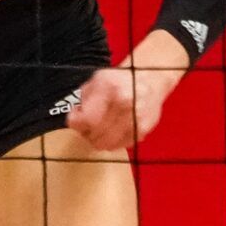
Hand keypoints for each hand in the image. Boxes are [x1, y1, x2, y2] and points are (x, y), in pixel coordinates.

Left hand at [65, 31, 188, 151]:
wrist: (149, 78)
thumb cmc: (119, 79)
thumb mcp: (97, 80)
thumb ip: (84, 99)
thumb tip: (76, 120)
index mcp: (110, 89)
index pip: (87, 119)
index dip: (75, 122)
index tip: (76, 116)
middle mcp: (125, 104)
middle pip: (96, 136)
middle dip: (86, 132)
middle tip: (86, 124)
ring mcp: (136, 119)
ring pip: (107, 145)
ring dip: (99, 139)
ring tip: (98, 128)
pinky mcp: (143, 130)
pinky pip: (120, 146)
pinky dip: (112, 141)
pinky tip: (112, 130)